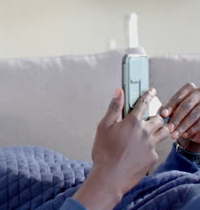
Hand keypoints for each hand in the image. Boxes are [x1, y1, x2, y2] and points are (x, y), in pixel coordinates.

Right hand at [74, 88, 169, 209]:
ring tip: (152, 132)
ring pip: (163, 133)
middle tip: (150, 118)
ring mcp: (151, 145)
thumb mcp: (104, 127)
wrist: (110, 176)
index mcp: (132, 122)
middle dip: (156, 116)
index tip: (152, 92)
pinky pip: (156, 148)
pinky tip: (140, 151)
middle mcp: (145, 132)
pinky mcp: (152, 157)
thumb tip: (118, 91)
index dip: (148, 96)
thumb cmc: (104, 152)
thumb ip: (114, 108)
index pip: (143, 104)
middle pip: (158, 119)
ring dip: (160, 130)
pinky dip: (151, 147)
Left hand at [161, 82, 199, 151]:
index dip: (170, 106)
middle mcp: (199, 93)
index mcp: (189, 89)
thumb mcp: (175, 110)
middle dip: (176, 118)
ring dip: (183, 126)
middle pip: (186, 105)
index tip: (163, 114)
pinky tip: (184, 135)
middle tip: (169, 128)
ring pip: (194, 115)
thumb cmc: (181, 115)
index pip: (179, 96)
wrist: (194, 125)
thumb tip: (160, 116)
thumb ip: (169, 110)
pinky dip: (192, 130)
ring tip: (174, 134)